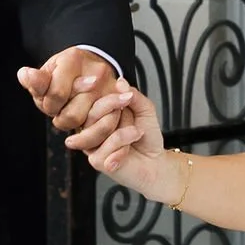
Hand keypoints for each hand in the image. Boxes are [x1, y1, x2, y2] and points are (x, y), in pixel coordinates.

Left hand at [18, 46, 118, 136]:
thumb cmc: (67, 73)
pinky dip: (100, 139)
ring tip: (77, 123)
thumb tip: (25, 75)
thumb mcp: (49, 73)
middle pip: (74, 115)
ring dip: (82, 132)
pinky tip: (91, 135)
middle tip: (64, 113)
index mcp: (73, 61)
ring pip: (95, 127)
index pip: (56, 94)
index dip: (49, 106)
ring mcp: (113, 90)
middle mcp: (97, 74)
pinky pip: (113, 131)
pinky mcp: (125, 105)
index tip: (50, 105)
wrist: (94, 67)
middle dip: (64, 120)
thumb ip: (37, 80)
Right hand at [67, 82, 179, 197]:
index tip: (126, 97)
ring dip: (125, 128)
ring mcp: (90, 145)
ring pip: (102, 127)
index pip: (91, 98)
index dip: (108, 96)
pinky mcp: (96, 161)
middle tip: (131, 117)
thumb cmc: (146, 137)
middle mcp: (89, 129)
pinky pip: (109, 144)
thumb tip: (120, 82)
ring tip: (135, 133)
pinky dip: (126, 143)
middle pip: (93, 111)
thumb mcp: (144, 109)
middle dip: (118, 110)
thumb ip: (133, 95)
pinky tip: (129, 149)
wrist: (155, 162)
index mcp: (96, 115)